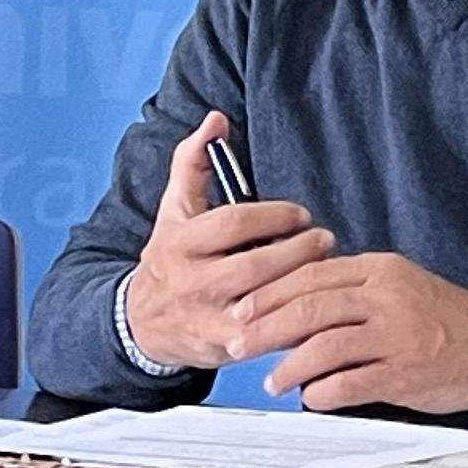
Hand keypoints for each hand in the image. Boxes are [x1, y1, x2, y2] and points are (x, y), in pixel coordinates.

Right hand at [119, 112, 333, 372]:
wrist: (141, 322)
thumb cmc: (170, 257)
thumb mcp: (174, 209)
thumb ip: (193, 162)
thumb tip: (215, 119)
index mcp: (179, 242)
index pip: (231, 223)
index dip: (273, 216)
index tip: (301, 214)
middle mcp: (189, 281)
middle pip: (252, 266)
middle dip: (296, 251)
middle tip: (324, 240)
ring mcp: (206, 317)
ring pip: (262, 304)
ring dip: (300, 286)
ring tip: (326, 269)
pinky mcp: (222, 347)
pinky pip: (265, 336)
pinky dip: (293, 321)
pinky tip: (314, 306)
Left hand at [233, 251, 467, 416]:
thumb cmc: (437, 318)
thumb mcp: (394, 286)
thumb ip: (347, 291)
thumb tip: (287, 309)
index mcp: (378, 270)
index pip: (310, 274)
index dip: (269, 294)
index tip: (242, 310)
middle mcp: (386, 297)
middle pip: (310, 308)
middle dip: (265, 329)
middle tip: (240, 345)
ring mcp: (397, 335)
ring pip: (326, 346)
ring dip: (290, 367)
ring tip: (272, 381)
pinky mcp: (406, 372)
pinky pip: (352, 383)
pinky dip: (324, 392)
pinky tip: (312, 397)